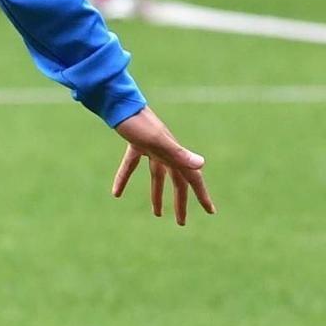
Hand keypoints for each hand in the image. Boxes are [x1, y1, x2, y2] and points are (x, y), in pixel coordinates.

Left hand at [110, 107, 214, 226]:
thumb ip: (179, 154)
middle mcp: (166, 151)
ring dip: (157, 194)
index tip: (210, 211)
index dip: (202, 195)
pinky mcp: (135, 144)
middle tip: (180, 222)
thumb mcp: (158, 141)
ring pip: (157, 175)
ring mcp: (151, 147)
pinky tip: (115, 194)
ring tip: (156, 214)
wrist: (119, 102)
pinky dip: (124, 179)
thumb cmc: (139, 123)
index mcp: (174, 154)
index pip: (192, 178)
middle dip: (179, 202)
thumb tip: (201, 164)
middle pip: (176, 181)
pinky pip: (132, 165)